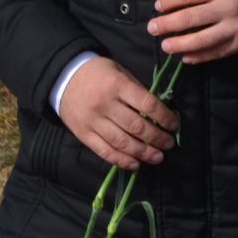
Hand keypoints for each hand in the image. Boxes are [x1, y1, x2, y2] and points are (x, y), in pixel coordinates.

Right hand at [58, 56, 178, 171]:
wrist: (64, 77)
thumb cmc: (98, 73)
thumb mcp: (120, 72)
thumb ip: (137, 90)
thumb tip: (159, 112)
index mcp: (117, 85)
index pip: (147, 104)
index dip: (164, 117)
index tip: (174, 124)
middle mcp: (105, 105)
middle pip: (136, 126)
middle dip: (157, 138)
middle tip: (169, 144)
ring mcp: (93, 122)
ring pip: (122, 142)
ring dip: (143, 152)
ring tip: (158, 157)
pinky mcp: (83, 135)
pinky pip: (104, 151)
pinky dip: (121, 161)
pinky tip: (135, 164)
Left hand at [147, 0, 237, 64]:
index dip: (169, 1)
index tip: (157, 6)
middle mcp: (227, 8)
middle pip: (190, 18)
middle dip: (167, 24)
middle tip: (152, 28)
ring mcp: (234, 28)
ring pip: (201, 40)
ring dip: (179, 44)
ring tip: (165, 46)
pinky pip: (215, 53)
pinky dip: (199, 56)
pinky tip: (186, 57)